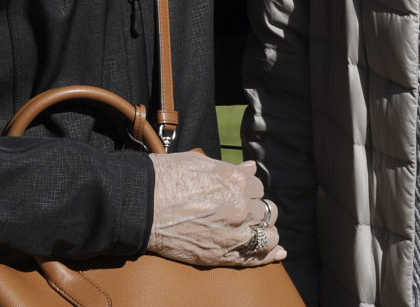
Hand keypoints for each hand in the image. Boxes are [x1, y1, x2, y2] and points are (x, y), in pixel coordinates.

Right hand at [147, 152, 285, 268]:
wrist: (141, 206)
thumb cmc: (165, 178)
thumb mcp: (199, 162)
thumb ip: (231, 168)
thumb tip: (252, 168)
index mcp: (236, 180)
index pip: (258, 186)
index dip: (248, 190)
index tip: (237, 193)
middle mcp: (240, 206)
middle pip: (267, 210)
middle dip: (258, 210)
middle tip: (243, 212)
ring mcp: (233, 233)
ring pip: (268, 235)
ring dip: (265, 232)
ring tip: (257, 232)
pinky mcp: (222, 255)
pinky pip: (256, 257)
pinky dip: (269, 255)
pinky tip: (278, 253)